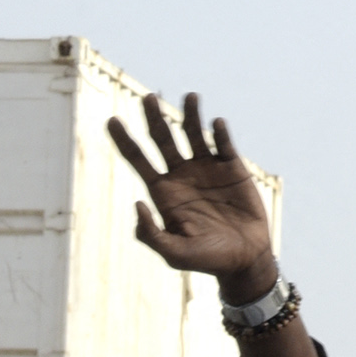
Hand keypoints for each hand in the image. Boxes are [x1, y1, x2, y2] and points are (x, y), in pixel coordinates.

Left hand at [109, 92, 277, 306]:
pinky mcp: (233, 168)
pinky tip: (216, 124)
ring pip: (193, 133)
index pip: (138, 159)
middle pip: (162, 138)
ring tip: (190, 97)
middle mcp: (182, 174)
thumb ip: (151, 234)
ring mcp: (207, 168)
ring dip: (190, 114)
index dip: (124, 140)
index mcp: (163, 191)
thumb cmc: (207, 259)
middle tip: (148, 98)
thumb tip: (136, 204)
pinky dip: (220, 132)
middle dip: (154, 118)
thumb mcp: (174, 253)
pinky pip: (224, 144)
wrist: (244, 258)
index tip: (111, 121)